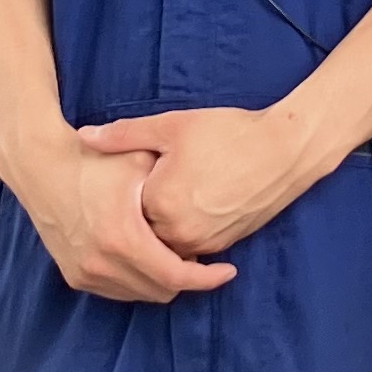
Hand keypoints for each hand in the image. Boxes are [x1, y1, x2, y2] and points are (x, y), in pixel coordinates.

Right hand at [11, 126, 235, 302]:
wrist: (41, 167)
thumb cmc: (94, 161)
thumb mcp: (138, 161)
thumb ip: (174, 184)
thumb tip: (210, 201)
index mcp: (122, 239)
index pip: (176, 276)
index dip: (207, 278)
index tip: (228, 270)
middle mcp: (102, 264)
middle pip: (161, 291)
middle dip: (186, 278)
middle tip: (199, 255)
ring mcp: (86, 273)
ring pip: (140, 294)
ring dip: (161, 281)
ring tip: (173, 253)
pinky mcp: (75, 276)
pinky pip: (119, 291)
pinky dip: (138, 280)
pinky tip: (147, 256)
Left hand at [73, 102, 330, 257]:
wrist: (286, 150)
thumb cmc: (229, 133)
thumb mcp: (172, 126)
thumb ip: (125, 135)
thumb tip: (84, 137)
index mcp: (160, 205)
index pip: (124, 208)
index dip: (123, 189)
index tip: (127, 173)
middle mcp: (180, 233)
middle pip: (144, 230)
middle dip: (140, 213)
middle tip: (147, 185)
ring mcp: (205, 243)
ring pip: (168, 242)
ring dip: (163, 225)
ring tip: (172, 192)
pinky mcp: (226, 244)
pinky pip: (193, 245)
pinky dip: (187, 230)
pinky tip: (194, 201)